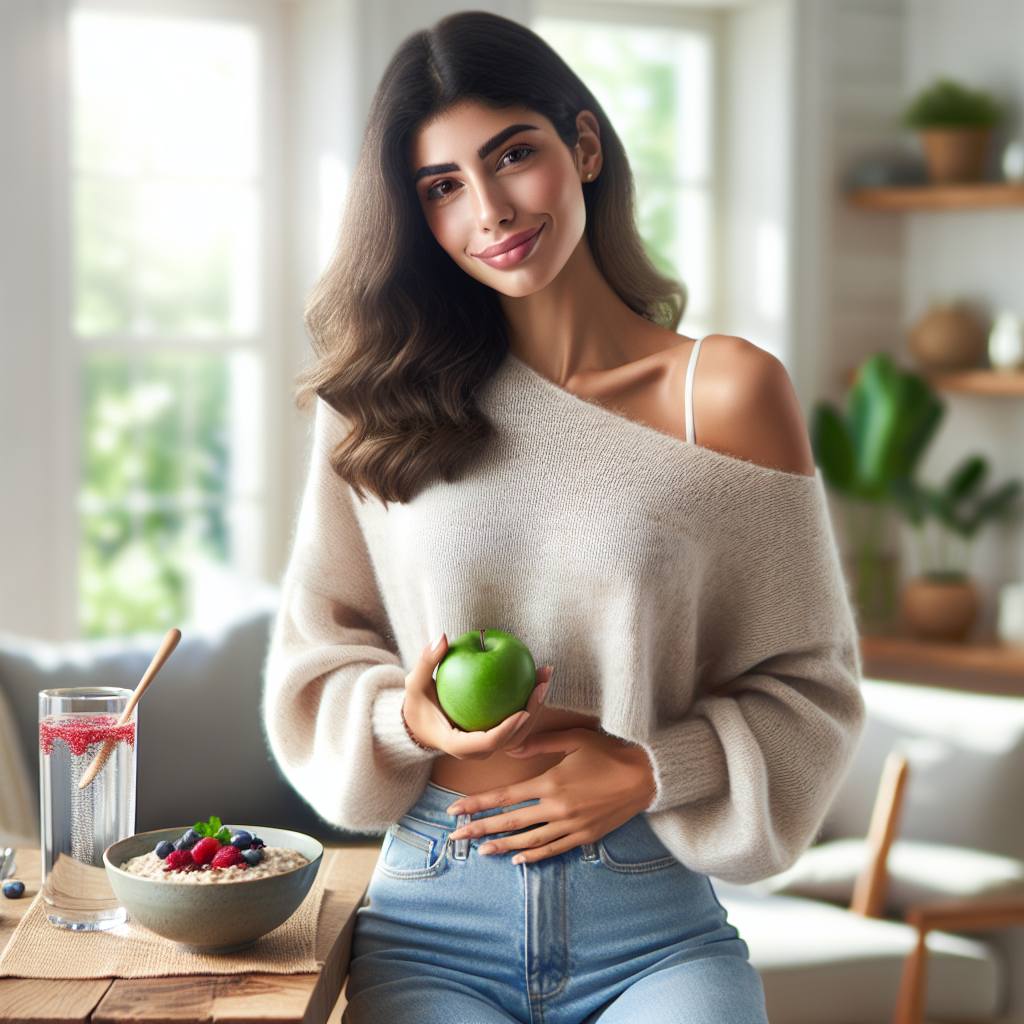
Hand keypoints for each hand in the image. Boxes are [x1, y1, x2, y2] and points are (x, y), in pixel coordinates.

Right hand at [402, 632, 551, 758]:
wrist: (418, 725)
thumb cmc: (417, 705)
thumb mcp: (415, 684)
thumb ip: (426, 662)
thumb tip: (441, 637)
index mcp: (457, 745)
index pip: (487, 742)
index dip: (507, 730)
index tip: (523, 710)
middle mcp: (476, 751)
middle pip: (512, 739)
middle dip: (532, 714)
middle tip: (542, 685)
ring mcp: (487, 746)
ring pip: (519, 733)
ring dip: (536, 707)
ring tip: (545, 677)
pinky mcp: (495, 736)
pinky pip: (516, 723)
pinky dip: (528, 702)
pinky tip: (536, 677)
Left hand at [445, 728, 656, 863]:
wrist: (646, 776)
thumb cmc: (610, 751)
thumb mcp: (575, 739)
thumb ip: (541, 743)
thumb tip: (512, 748)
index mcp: (551, 782)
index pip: (505, 797)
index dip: (478, 804)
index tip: (455, 810)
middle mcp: (557, 808)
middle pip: (510, 822)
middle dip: (480, 828)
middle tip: (455, 836)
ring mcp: (571, 825)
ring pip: (529, 841)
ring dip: (502, 847)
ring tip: (481, 851)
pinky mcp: (585, 836)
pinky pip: (554, 849)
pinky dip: (534, 856)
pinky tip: (518, 859)